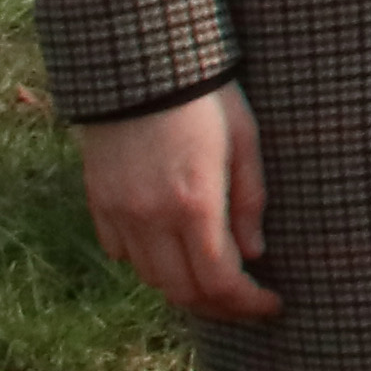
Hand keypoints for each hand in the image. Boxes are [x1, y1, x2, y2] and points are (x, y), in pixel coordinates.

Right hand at [75, 85, 280, 323]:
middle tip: (248, 302)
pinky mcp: (98, 202)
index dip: (248, 303)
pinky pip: (121, 252)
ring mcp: (119, 213)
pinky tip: (173, 251)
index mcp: (195, 204)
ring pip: (150, 277)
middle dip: (219, 306)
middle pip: (182, 291)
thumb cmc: (208, 96)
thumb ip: (249, 201)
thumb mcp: (245, 141)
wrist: (140, 63)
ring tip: (215, 279)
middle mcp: (151, 218)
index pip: (220, 280)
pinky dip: (149, 263)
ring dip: (184, 287)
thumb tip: (255, 253)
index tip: (273, 304)